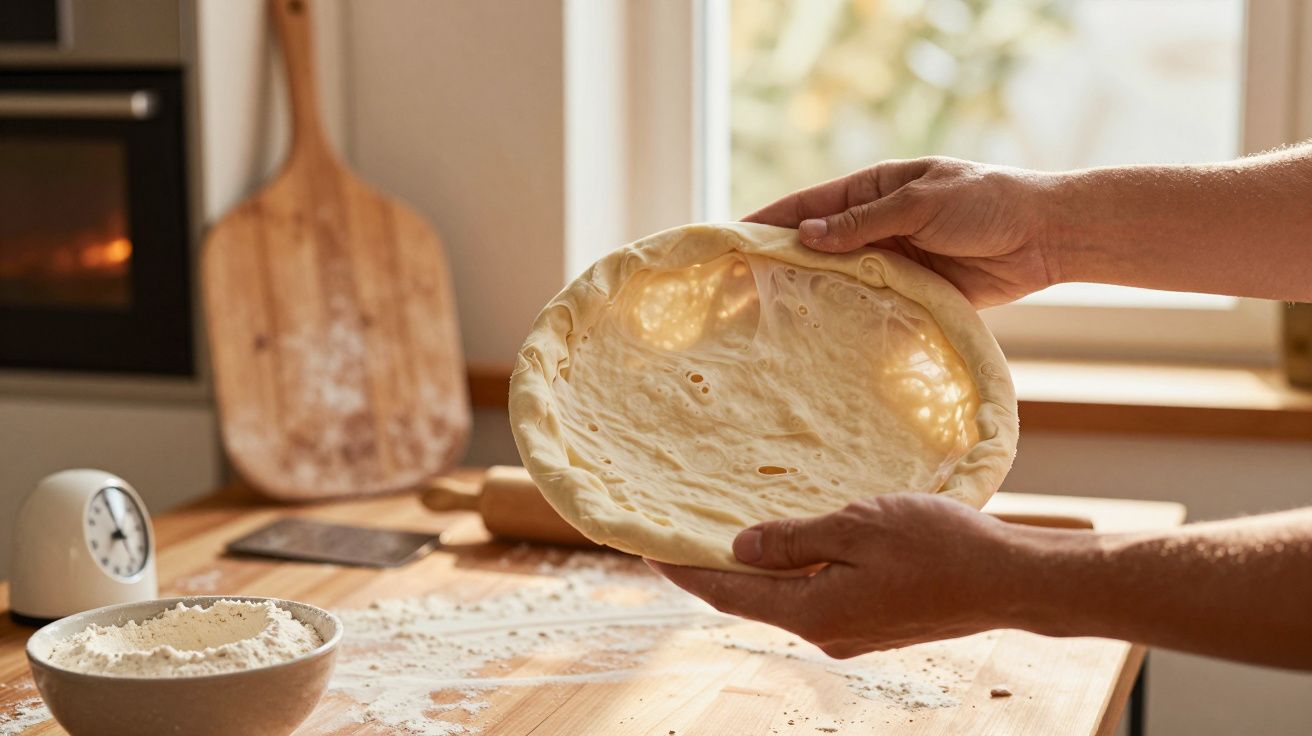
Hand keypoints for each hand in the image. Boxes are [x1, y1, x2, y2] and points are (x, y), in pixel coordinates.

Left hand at [648, 493, 1016, 657]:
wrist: (1010, 580)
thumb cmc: (939, 546)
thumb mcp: (856, 526)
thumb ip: (792, 540)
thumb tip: (738, 548)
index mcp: (813, 612)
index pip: (727, 594)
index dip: (683, 572)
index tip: (645, 549)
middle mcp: (825, 634)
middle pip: (751, 602)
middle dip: (712, 572)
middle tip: (676, 539)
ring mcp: (851, 634)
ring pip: (784, 600)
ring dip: (754, 573)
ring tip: (724, 537)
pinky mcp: (873, 624)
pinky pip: (815, 599)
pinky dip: (791, 576)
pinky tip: (789, 550)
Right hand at [744, 156, 1058, 306]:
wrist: (1046, 236)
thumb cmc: (987, 202)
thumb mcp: (922, 202)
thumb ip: (865, 221)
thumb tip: (807, 236)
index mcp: (871, 189)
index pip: (805, 206)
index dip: (765, 223)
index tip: (727, 242)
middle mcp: (873, 226)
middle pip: (812, 247)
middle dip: (775, 266)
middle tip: (732, 293)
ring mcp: (889, 260)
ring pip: (836, 281)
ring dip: (805, 298)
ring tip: (761, 323)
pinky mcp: (910, 293)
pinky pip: (868, 307)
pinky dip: (844, 320)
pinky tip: (818, 339)